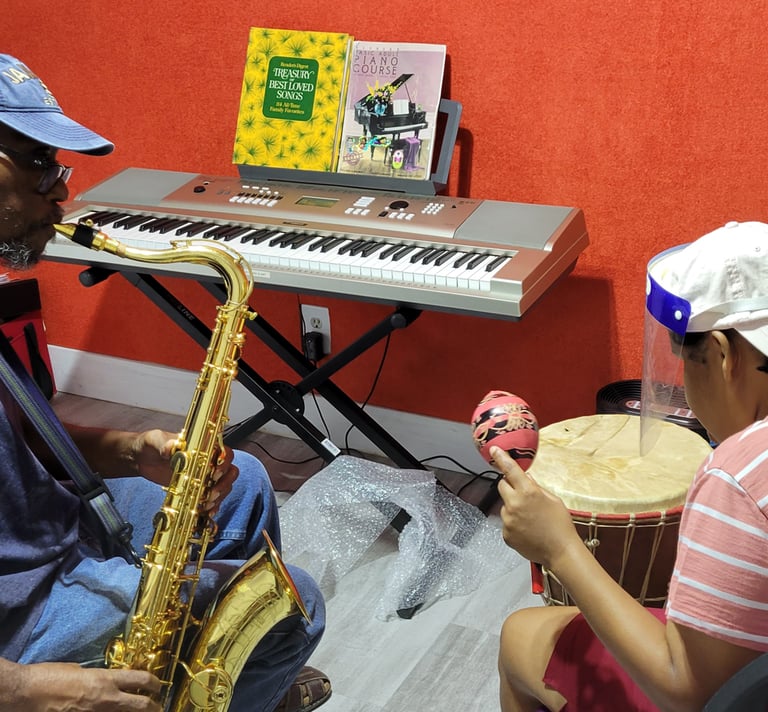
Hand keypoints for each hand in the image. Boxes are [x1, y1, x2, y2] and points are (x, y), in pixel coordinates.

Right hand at [15, 661, 161, 710]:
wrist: (27, 693)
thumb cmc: (50, 676)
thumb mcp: (80, 671)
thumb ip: (98, 678)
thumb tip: (108, 682)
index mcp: (105, 680)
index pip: (141, 679)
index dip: (154, 683)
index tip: (158, 686)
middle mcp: (106, 699)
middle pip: (141, 705)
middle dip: (152, 707)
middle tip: (157, 707)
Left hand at [132, 430, 237, 514]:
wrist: (141, 459)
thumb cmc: (151, 444)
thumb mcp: (155, 440)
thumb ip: (164, 443)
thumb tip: (172, 447)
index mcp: (204, 447)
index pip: (225, 453)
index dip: (224, 464)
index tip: (214, 473)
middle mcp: (208, 461)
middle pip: (229, 472)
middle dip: (223, 485)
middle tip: (210, 494)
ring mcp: (203, 476)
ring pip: (223, 487)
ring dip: (218, 497)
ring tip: (206, 506)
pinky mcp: (196, 489)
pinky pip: (212, 499)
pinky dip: (212, 507)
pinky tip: (205, 513)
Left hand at [493, 446, 581, 568]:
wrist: (561, 551)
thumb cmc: (561, 525)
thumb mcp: (553, 500)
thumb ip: (536, 487)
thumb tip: (526, 478)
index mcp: (528, 492)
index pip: (510, 470)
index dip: (501, 458)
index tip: (494, 450)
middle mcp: (514, 504)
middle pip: (502, 486)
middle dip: (510, 487)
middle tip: (523, 495)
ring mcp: (508, 520)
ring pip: (504, 506)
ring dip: (513, 507)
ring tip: (530, 519)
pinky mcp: (506, 534)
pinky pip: (506, 522)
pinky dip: (514, 523)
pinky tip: (527, 529)